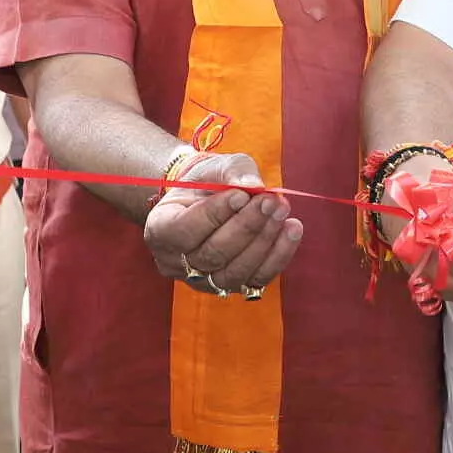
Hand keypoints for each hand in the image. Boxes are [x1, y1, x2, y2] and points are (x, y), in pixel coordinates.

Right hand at [144, 152, 301, 294]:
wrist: (208, 198)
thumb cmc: (208, 180)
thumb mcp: (215, 166)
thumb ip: (232, 171)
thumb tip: (254, 184)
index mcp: (160, 229)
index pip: (185, 229)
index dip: (215, 214)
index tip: (242, 194)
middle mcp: (175, 263)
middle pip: (212, 254)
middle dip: (246, 226)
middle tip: (272, 201)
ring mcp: (202, 281)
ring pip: (235, 272)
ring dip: (265, 241)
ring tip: (283, 213)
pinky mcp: (231, 287)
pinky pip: (257, 280)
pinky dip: (278, 256)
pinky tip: (292, 230)